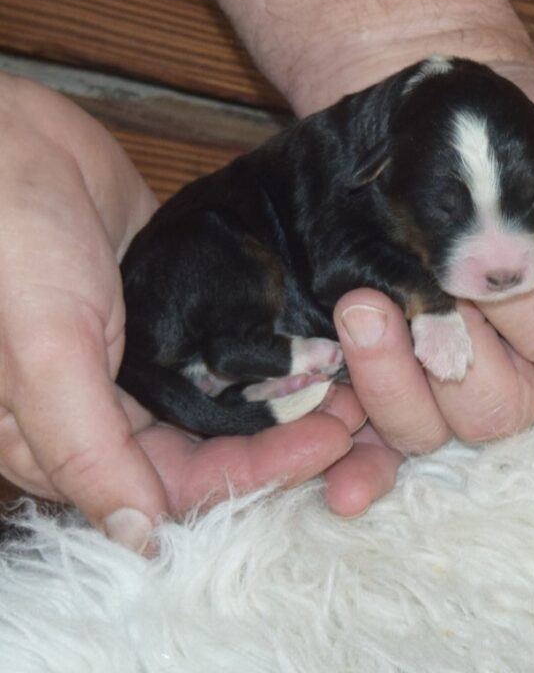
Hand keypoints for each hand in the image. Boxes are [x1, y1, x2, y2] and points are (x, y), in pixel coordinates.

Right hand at [0, 77, 361, 549]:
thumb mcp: (43, 347)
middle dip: (285, 438)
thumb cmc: (11, 240)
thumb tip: (138, 539)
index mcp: (68, 437)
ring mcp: (149, 356)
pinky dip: (272, 350)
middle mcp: (113, 407)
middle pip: (215, 449)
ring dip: (286, 397)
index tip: (325, 443)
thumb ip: (86, 444)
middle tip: (354, 414)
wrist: (17, 140)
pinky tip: (318, 343)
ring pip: (230, 401)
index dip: (255, 473)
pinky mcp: (176, 310)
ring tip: (349, 381)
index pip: (180, 483)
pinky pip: (232, 345)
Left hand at [323, 57, 533, 516]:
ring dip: (394, 385)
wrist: (426, 123)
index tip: (500, 268)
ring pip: (430, 429)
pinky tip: (338, 487)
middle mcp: (507, 363)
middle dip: (461, 354)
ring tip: (360, 311)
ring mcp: (437, 377)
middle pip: (497, 406)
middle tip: (416, 291)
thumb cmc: (501, 136)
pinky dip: (359, 468)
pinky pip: (373, 445)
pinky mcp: (377, 376)